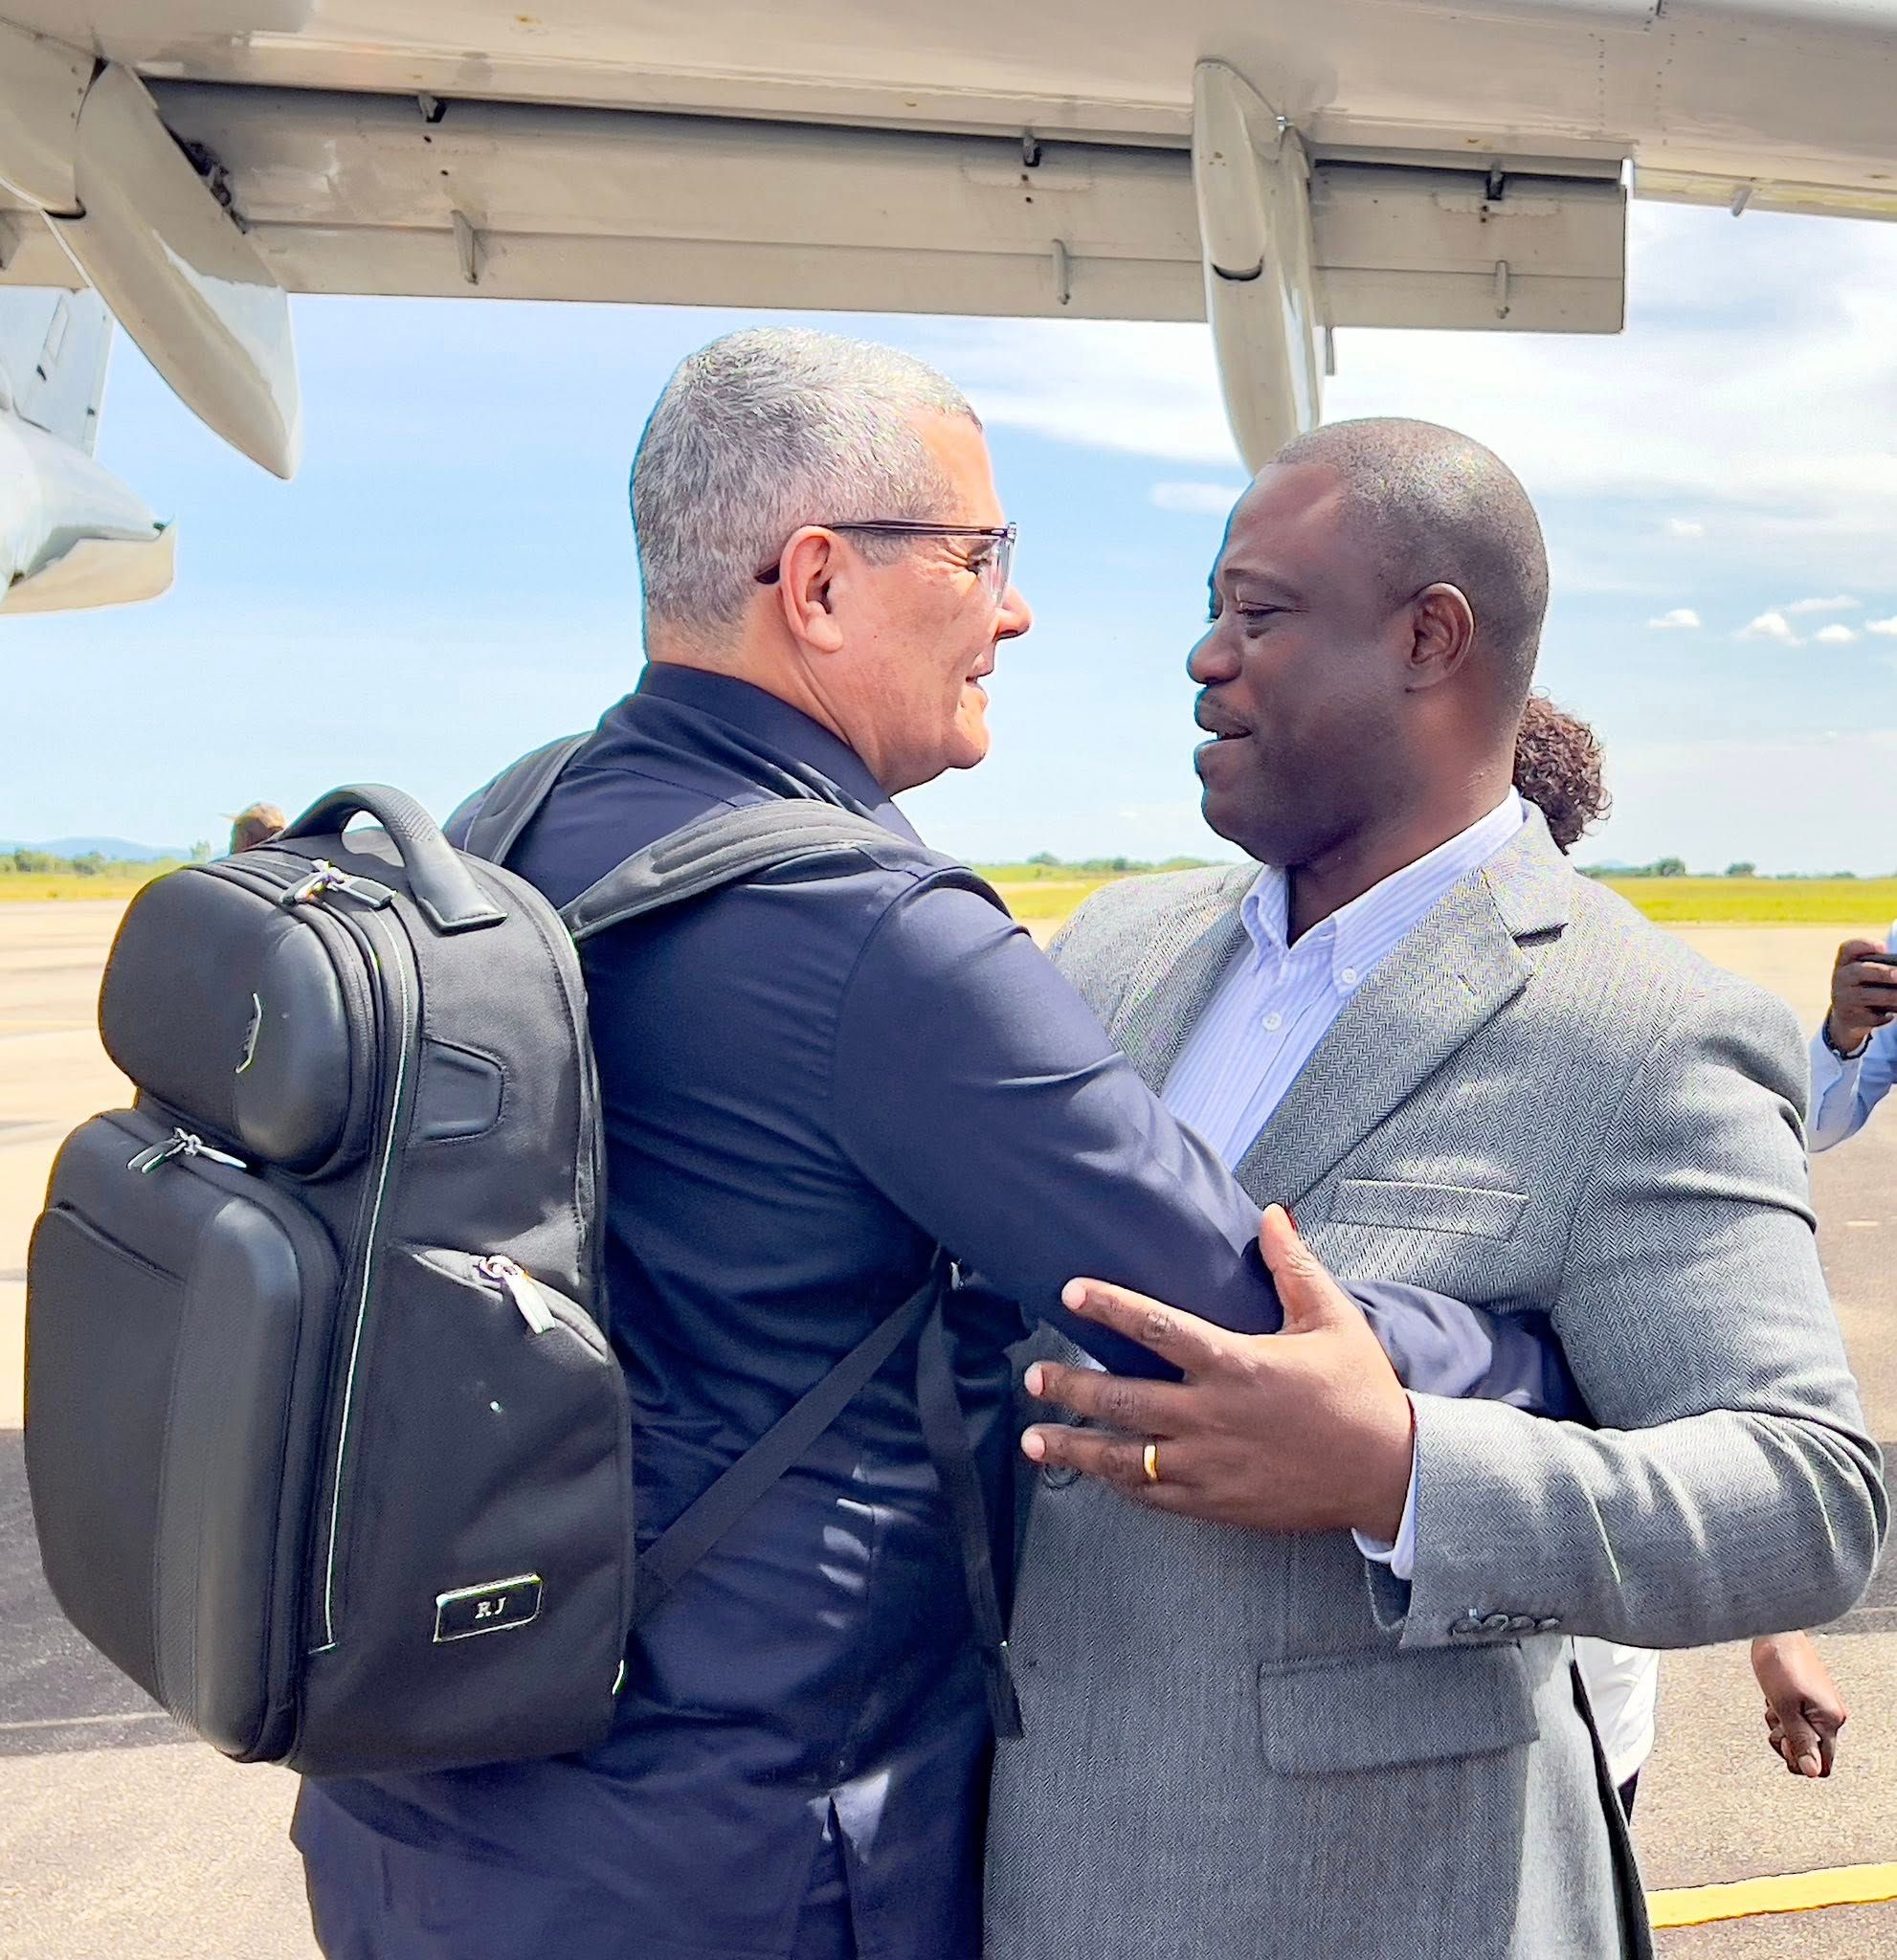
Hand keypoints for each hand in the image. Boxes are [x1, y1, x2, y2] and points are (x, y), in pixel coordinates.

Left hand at [1020, 1205, 1414, 1538]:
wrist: (1390, 1474)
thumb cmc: (1362, 1393)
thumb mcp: (1332, 1320)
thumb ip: (1294, 1266)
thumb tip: (1271, 1214)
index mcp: (1237, 1364)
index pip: (1157, 1328)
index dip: (1109, 1306)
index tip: (1071, 1292)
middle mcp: (1213, 1416)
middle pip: (1123, 1399)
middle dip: (1069, 1388)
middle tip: (1034, 1377)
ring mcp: (1210, 1465)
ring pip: (1125, 1458)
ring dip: (1075, 1446)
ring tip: (1034, 1438)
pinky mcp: (1216, 1502)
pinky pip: (1153, 1495)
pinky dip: (1119, 1483)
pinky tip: (1094, 1475)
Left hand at [1752, 1632, 1845, 1777]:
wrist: (1774, 1631)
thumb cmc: (1779, 1663)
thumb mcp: (1785, 1707)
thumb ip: (1800, 1741)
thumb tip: (1811, 1771)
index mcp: (1831, 1720)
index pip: (1823, 1763)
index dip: (1801, 1760)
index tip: (1785, 1740)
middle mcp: (1830, 1715)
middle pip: (1808, 1750)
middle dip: (1787, 1740)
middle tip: (1777, 1720)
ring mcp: (1819, 1706)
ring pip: (1797, 1734)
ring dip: (1780, 1724)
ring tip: (1774, 1704)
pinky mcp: (1807, 1698)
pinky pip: (1792, 1718)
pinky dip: (1779, 1712)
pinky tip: (1773, 1698)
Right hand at [1826, 938, 1896, 1052]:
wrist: (1848, 1013)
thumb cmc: (1866, 985)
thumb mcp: (1867, 971)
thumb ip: (1882, 966)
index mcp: (1845, 961)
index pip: (1848, 949)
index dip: (1865, 945)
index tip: (1884, 947)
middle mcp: (1840, 978)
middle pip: (1857, 972)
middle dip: (1881, 973)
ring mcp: (1842, 998)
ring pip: (1865, 996)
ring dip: (1889, 996)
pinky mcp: (1848, 1017)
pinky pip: (1869, 1016)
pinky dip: (1883, 1017)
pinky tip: (1891, 1015)